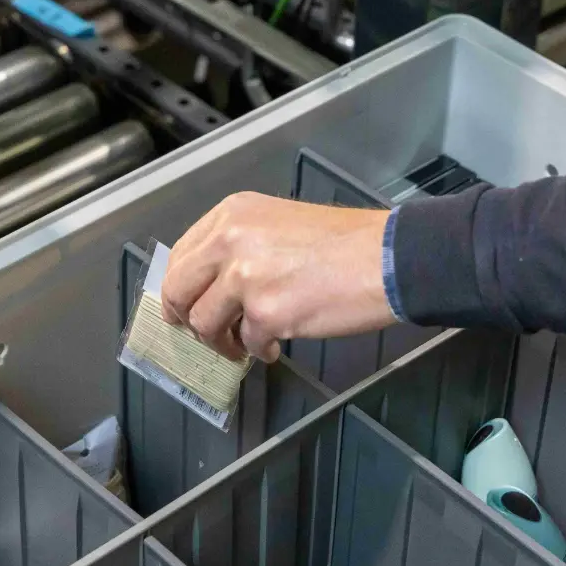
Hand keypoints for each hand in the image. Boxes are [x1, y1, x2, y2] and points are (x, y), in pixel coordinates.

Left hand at [161, 192, 394, 362]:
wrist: (386, 258)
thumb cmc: (342, 242)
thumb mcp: (276, 223)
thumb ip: (237, 246)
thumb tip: (209, 285)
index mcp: (230, 215)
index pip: (180, 255)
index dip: (179, 288)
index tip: (183, 307)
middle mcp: (229, 240)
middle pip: (178, 289)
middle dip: (185, 318)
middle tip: (201, 334)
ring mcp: (244, 276)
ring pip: (204, 322)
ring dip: (221, 340)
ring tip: (245, 343)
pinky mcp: (265, 312)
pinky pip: (246, 342)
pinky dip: (258, 350)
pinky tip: (275, 344)